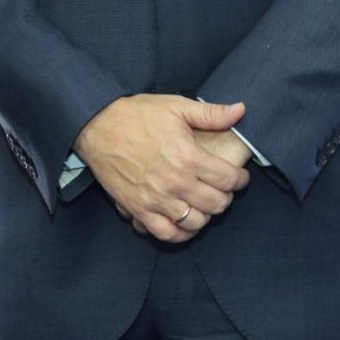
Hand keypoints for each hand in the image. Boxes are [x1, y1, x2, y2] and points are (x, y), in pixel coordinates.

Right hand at [76, 96, 249, 243]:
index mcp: (188, 157)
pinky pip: (167, 234)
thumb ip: (211, 113)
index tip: (240, 177)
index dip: (240, 180)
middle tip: (223, 190)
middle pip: (217, 203)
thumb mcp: (176, 106)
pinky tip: (186, 224)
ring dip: (206, 215)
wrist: (98, 126)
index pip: (229, 179)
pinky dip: (181, 234)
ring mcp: (157, 199)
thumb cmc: (137, 114)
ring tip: (204, 204)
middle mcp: (176, 182)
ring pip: (196, 222)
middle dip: (226, 197)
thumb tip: (241, 111)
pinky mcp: (139, 209)